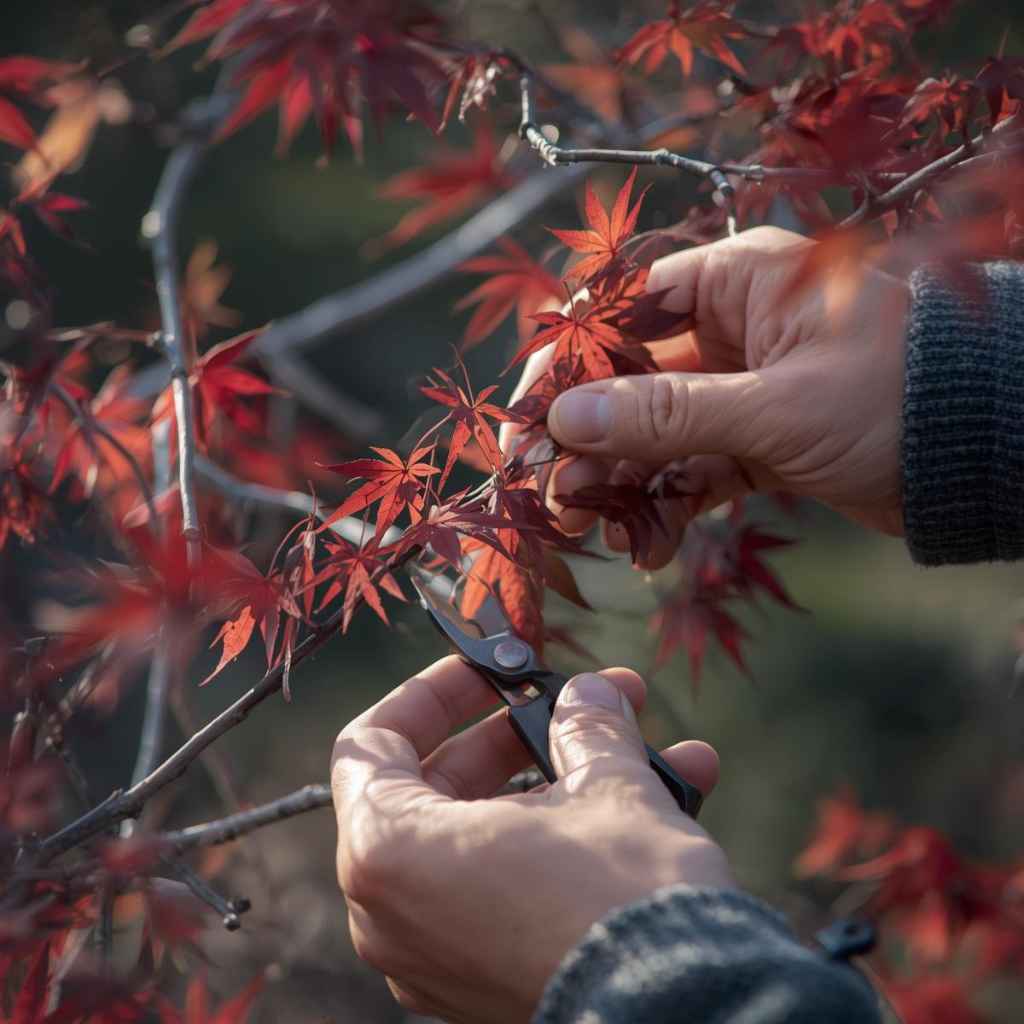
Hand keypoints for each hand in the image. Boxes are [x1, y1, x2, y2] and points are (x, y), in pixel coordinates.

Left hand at [331, 656, 728, 1022]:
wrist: (682, 1017)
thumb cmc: (621, 899)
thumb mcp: (607, 784)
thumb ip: (587, 725)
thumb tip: (591, 695)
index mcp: (389, 850)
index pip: (372, 742)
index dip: (432, 694)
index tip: (488, 670)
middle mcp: (391, 913)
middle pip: (436, 786)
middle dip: (517, 736)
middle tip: (579, 703)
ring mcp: (434, 958)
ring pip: (483, 838)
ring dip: (561, 785)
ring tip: (639, 749)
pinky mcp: (482, 986)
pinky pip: (505, 892)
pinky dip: (561, 845)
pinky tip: (652, 809)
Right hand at [504, 226, 908, 568]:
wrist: (996, 452)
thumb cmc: (899, 396)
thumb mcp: (774, 407)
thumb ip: (666, 415)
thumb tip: (566, 420)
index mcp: (738, 283)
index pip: (622, 307)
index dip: (567, 361)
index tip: (528, 417)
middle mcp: (734, 329)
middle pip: (629, 378)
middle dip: (586, 438)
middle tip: (548, 492)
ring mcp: (746, 388)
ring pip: (656, 431)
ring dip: (620, 481)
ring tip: (590, 529)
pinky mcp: (762, 441)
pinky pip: (695, 471)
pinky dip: (669, 506)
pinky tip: (648, 548)